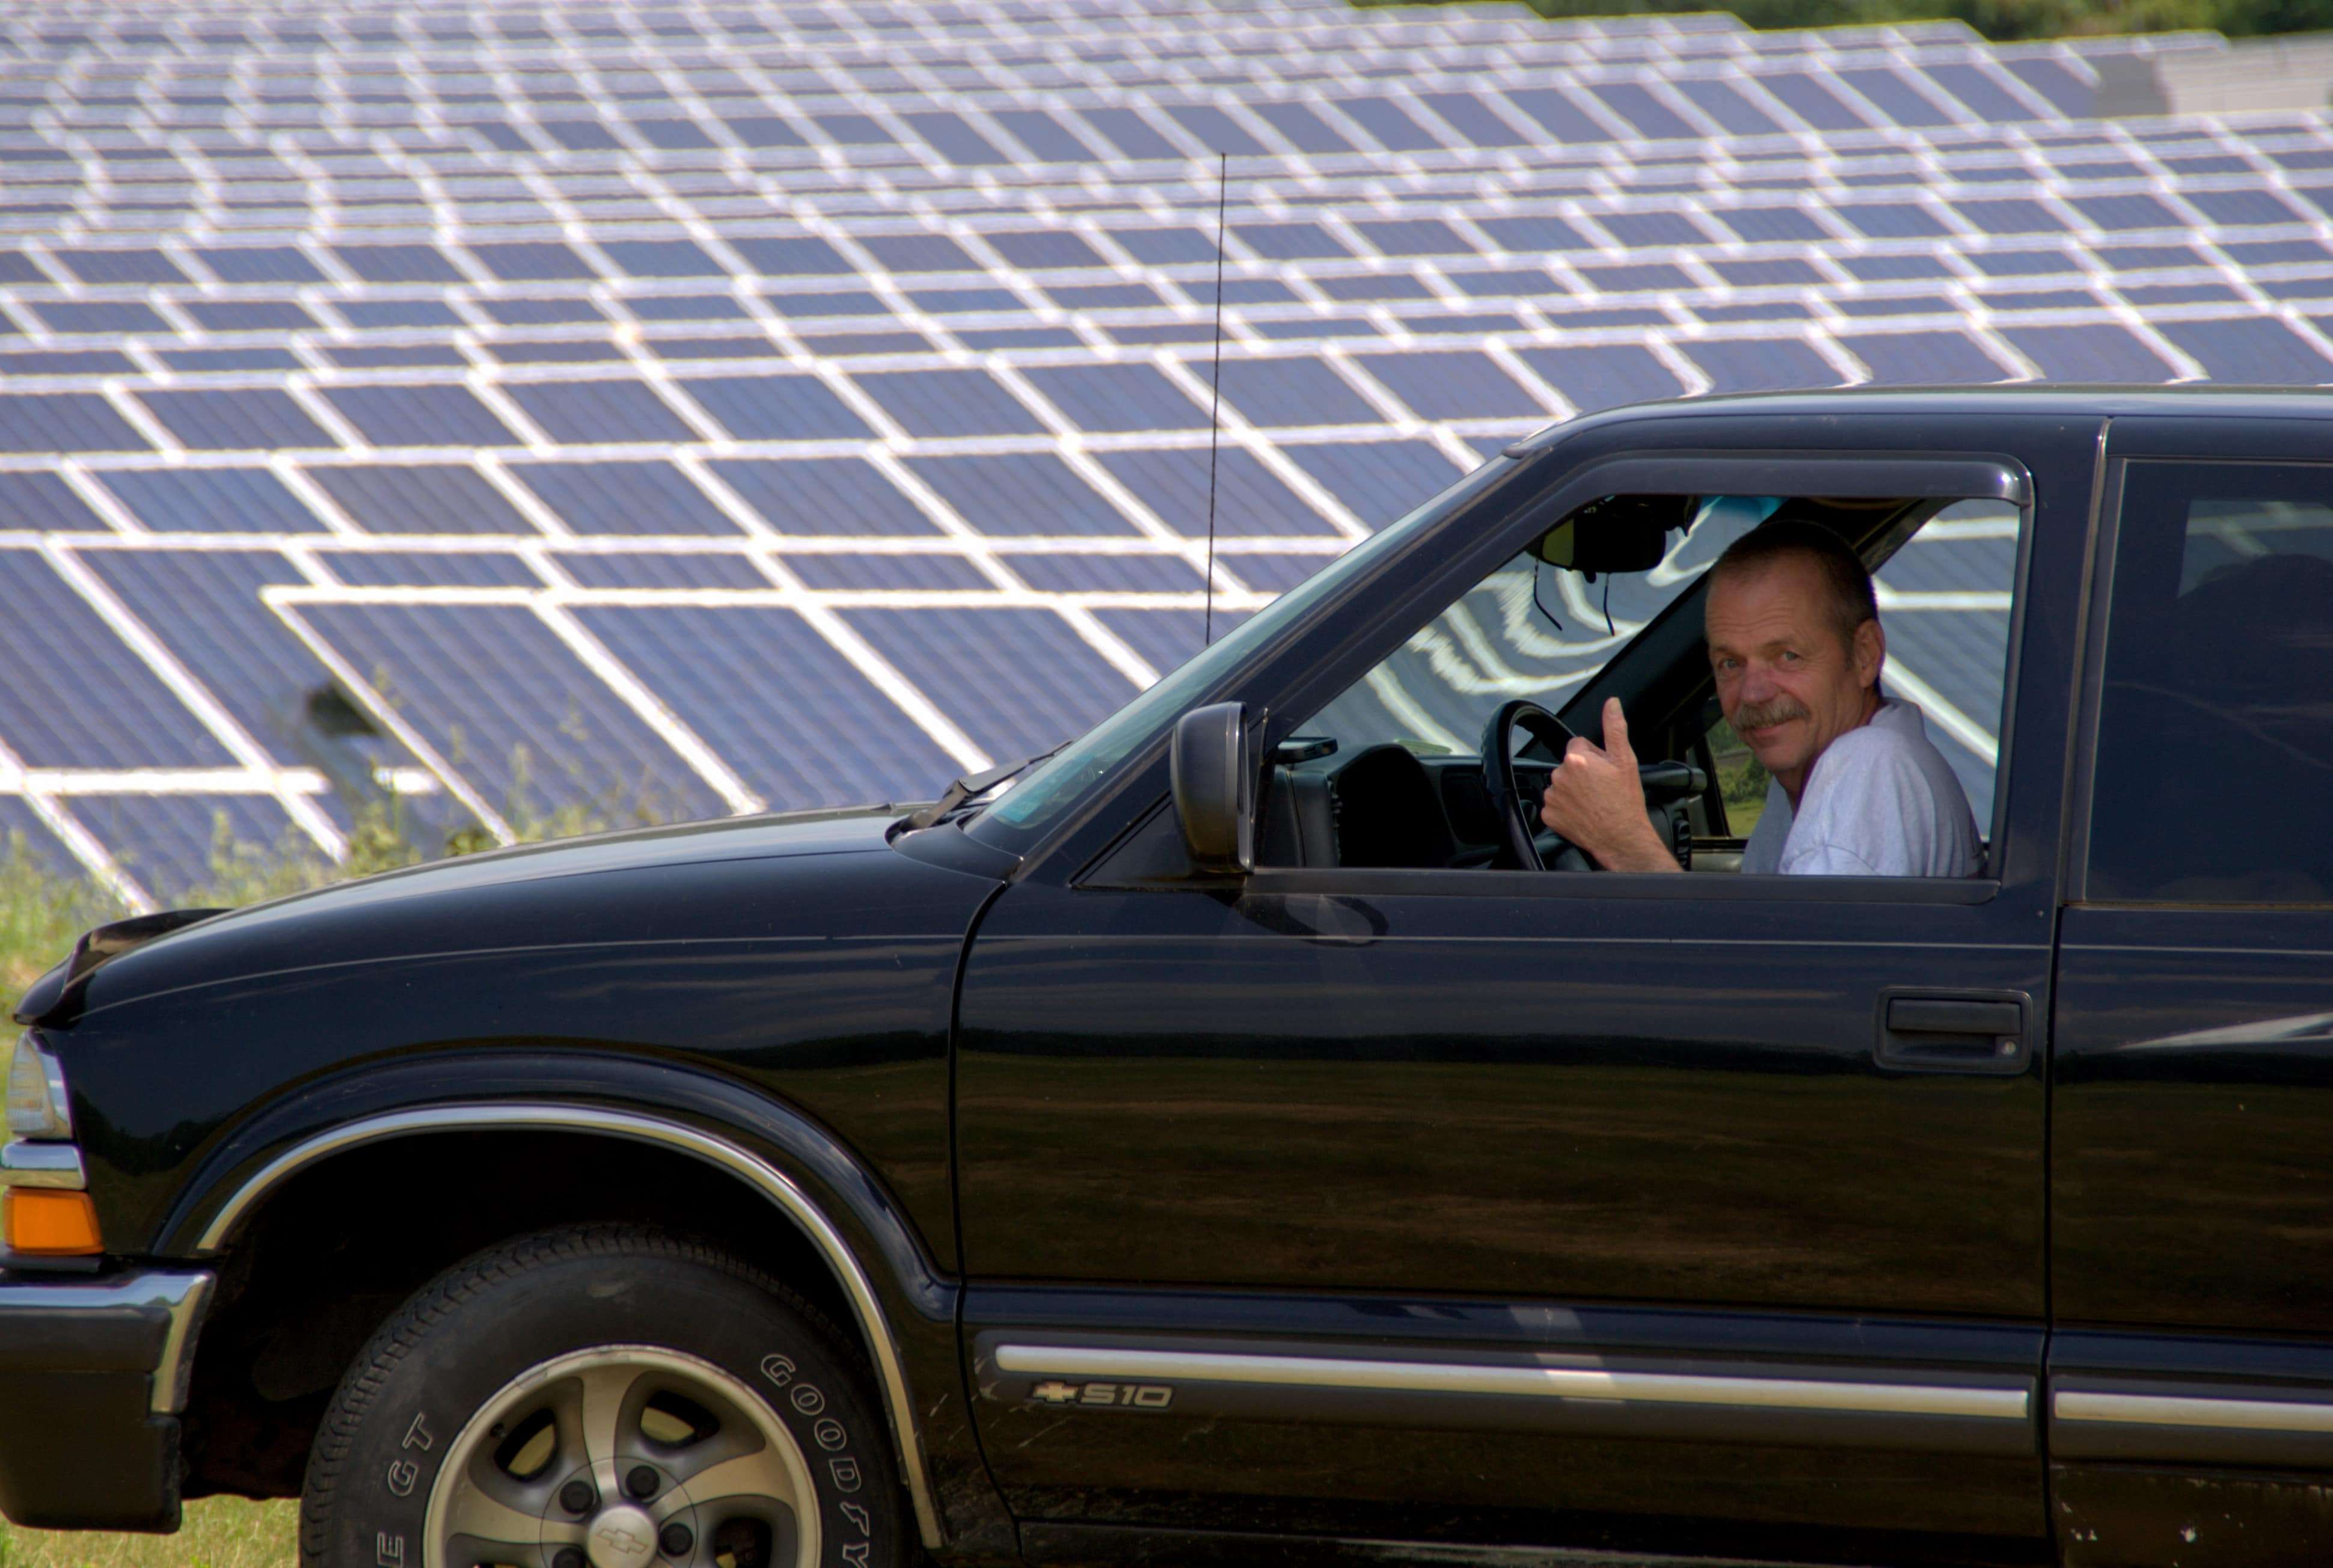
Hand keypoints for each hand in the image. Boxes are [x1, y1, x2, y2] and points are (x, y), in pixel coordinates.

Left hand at [1538, 698, 1678, 872]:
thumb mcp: (1625, 760)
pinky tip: (1583, 812)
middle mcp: (1559, 775)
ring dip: (1573, 790)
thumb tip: (1612, 703)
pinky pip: (1555, 805)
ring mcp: (1552, 796)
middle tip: (1600, 787)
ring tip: (1593, 801)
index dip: (1594, 755)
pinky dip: (1566, 808)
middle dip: (1582, 772)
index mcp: (1576, 758)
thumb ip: (1615, 728)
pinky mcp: (1549, 815)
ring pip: (1561, 784)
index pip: (1578, 744)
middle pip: (1569, 765)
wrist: (1621, 837)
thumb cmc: (1625, 801)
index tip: (1603, 770)